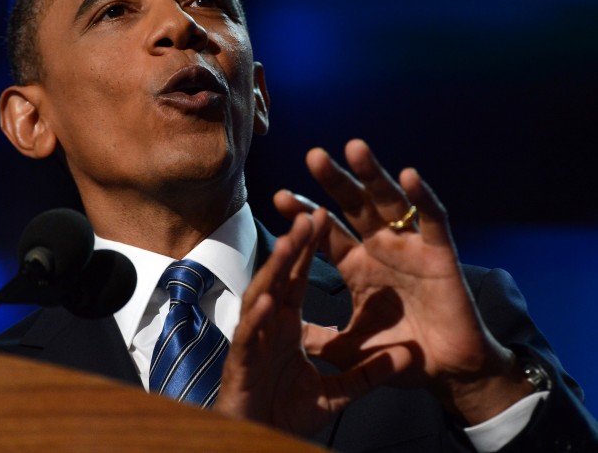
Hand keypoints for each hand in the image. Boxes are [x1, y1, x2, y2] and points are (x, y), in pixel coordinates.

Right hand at [215, 210, 349, 433]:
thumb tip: (404, 357)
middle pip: (281, 278)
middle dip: (295, 246)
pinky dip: (258, 319)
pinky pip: (250, 338)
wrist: (258, 445)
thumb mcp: (337, 394)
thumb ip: (367, 374)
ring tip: (291, 243)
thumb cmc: (286, 414)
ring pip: (261, 297)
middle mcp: (268, 324)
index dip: (310, 249)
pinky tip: (268, 301)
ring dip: (275, 270)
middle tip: (310, 215)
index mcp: (287, 325)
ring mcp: (254, 341)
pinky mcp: (241, 364)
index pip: (299, 278)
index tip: (322, 219)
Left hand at [273, 139, 531, 425]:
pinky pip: (433, 220)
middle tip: (313, 156)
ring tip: (354, 148)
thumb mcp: (349, 347)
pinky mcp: (440, 253)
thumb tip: (279, 334)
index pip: (326, 232)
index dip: (305, 215)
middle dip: (335, 181)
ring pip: (390, 202)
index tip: (279, 197)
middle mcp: (381, 247)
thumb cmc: (397, 354)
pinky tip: (408, 175)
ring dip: (373, 175)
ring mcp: (410, 246)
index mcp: (357, 264)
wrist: (445, 372)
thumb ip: (318, 338)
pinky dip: (423, 198)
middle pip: (354, 206)